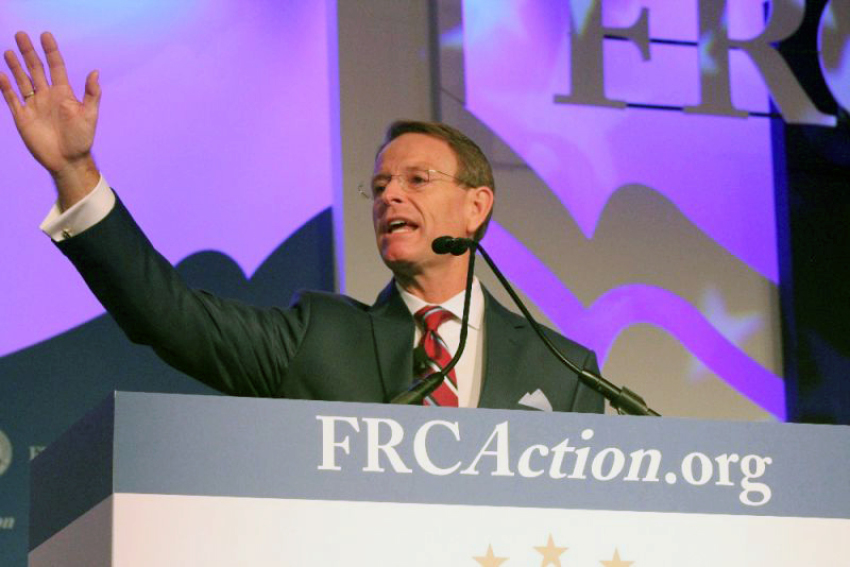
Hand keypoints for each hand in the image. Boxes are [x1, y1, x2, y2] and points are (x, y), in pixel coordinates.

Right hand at [0, 31, 100, 207]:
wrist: (68, 160)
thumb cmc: (82, 139)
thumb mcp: (90, 115)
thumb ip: (92, 94)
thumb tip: (95, 72)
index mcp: (64, 93)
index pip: (56, 67)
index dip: (51, 51)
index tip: (45, 35)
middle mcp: (47, 96)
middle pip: (36, 69)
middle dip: (29, 52)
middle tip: (21, 35)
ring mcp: (34, 105)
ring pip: (22, 80)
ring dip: (15, 66)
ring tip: (9, 51)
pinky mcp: (23, 117)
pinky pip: (12, 98)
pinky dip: (5, 86)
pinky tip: (1, 74)